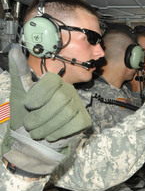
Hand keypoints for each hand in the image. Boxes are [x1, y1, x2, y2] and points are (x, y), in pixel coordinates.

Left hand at [3, 47, 90, 175]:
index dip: (39, 95)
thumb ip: (19, 71)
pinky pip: (76, 124)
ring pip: (68, 114)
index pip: (53, 82)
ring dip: (47, 127)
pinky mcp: (84, 119)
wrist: (31, 140)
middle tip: (30, 125)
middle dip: (41, 116)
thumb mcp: (18, 93)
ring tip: (37, 132)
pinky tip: (51, 135)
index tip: (28, 105)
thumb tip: (15, 50)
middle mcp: (69, 90)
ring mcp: (78, 105)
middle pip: (60, 100)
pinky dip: (60, 132)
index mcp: (54, 81)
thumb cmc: (24, 115)